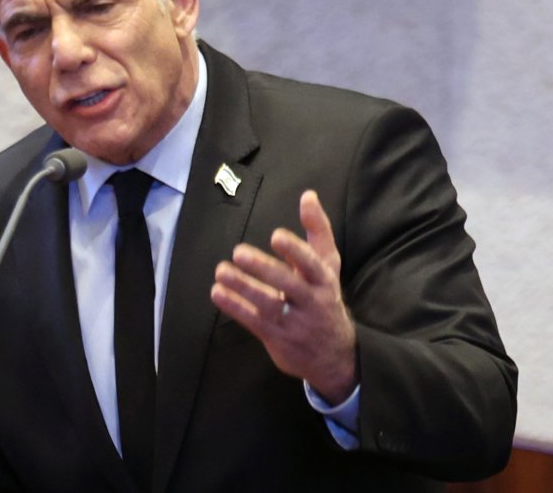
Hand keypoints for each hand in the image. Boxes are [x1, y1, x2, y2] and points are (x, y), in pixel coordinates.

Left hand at [209, 190, 357, 403]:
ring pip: (267, 304)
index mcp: (324, 281)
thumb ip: (317, 231)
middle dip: (263, 268)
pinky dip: (235, 307)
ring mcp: (293, 322)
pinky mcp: (276, 337)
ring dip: (243, 287)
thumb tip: (308, 195)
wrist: (334, 356)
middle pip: (288, 284)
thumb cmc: (325, 298)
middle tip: (238, 252)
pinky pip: (253, 322)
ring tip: (221, 271)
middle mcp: (311, 302)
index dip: (295, 251)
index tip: (276, 236)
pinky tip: (217, 293)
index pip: (312, 264)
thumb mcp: (328, 266)